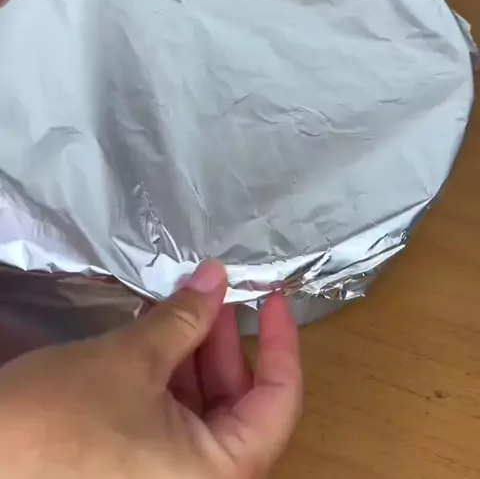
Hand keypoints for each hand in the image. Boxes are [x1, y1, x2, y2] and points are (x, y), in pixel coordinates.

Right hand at [0, 262, 301, 478]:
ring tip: (180, 309)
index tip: (272, 298)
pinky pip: (171, 425)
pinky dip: (169, 382)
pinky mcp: (136, 473)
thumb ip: (185, 319)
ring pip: (204, 415)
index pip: (278, 404)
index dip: (281, 343)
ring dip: (195, 358)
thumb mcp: (133, 360)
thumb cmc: (64, 418)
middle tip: (211, 295)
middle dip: (226, 344)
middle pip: (241, 408)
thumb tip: (217, 278)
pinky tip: (154, 340)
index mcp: (219, 474)